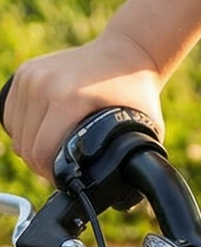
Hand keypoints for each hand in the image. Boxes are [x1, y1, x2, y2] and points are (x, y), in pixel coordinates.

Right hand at [3, 29, 164, 183]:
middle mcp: (46, 84)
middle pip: (26, 147)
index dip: (52, 174)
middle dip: (43, 162)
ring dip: (33, 146)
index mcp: (70, 97)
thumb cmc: (136, 89)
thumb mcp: (142, 125)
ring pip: (17, 134)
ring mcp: (33, 75)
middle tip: (65, 160)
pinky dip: (24, 128)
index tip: (69, 175)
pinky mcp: (26, 72)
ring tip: (58, 142)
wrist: (130, 49)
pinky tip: (45, 126)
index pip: (41, 154)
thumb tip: (126, 198)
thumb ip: (130, 159)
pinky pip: (11, 115)